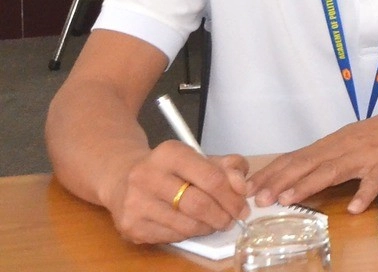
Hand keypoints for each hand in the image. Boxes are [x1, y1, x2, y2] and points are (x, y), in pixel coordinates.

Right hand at [104, 142, 249, 244]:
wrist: (121, 179)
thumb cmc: (169, 169)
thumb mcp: (198, 158)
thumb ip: (227, 167)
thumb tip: (242, 187)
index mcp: (169, 153)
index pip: (211, 178)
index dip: (233, 196)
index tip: (242, 206)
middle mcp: (147, 176)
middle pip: (199, 205)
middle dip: (223, 215)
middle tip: (232, 219)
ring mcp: (135, 203)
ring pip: (187, 225)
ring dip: (208, 227)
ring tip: (214, 222)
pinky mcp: (130, 226)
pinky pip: (171, 237)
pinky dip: (188, 234)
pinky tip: (192, 225)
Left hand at [249, 93, 377, 213]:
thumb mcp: (351, 140)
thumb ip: (329, 156)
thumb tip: (301, 173)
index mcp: (333, 143)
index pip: (296, 157)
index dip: (272, 172)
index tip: (248, 187)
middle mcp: (344, 148)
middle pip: (307, 164)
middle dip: (280, 181)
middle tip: (258, 198)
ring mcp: (365, 157)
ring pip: (332, 171)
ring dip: (308, 185)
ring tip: (288, 200)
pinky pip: (374, 182)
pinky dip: (364, 194)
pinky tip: (353, 208)